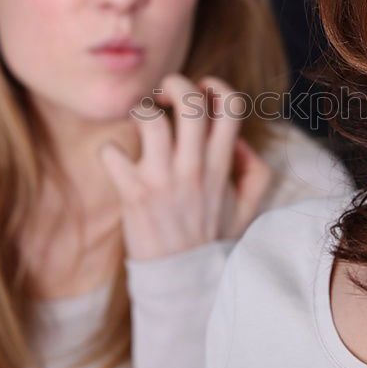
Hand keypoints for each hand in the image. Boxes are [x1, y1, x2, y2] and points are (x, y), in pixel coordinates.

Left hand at [99, 74, 271, 260]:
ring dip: (141, 110)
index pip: (231, 104)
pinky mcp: (132, 193)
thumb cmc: (212, 240)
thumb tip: (239, 142)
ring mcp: (163, 179)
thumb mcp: (249, 207)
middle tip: (164, 99)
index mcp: (221, 165)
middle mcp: (193, 167)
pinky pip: (112, 153)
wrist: (184, 282)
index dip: (216, 86)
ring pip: (149, 118)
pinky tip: (119, 163)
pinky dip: (110, 152)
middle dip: (174, 85)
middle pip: (189, 100)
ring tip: (141, 123)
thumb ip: (256, 171)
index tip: (202, 95)